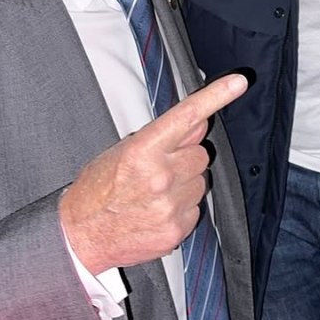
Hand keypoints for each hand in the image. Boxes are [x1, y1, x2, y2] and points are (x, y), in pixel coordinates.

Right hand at [59, 72, 248, 272]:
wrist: (80, 237)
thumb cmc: (99, 189)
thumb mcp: (124, 151)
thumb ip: (165, 135)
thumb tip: (198, 121)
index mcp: (143, 151)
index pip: (188, 116)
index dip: (217, 95)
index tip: (239, 82)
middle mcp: (160, 177)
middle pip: (200, 153)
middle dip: (185, 157)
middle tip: (158, 170)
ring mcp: (170, 206)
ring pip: (201, 180)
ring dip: (185, 183)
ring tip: (153, 193)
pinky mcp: (176, 230)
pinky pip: (196, 207)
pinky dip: (182, 208)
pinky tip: (157, 211)